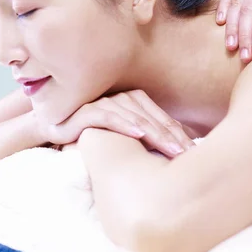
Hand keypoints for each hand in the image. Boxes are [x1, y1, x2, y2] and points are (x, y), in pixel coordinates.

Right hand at [38, 90, 194, 157]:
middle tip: (186, 153)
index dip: (180, 135)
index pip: (164, 119)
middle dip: (171, 136)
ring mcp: (104, 102)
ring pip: (134, 117)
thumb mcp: (128, 138)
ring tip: (169, 148)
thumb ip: (150, 137)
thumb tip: (182, 149)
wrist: (57, 130)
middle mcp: (123, 98)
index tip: (194, 153)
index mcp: (137, 102)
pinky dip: (124, 123)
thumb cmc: (97, 136)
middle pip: (153, 117)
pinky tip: (138, 133)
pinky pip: (108, 115)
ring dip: (153, 131)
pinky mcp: (85, 110)